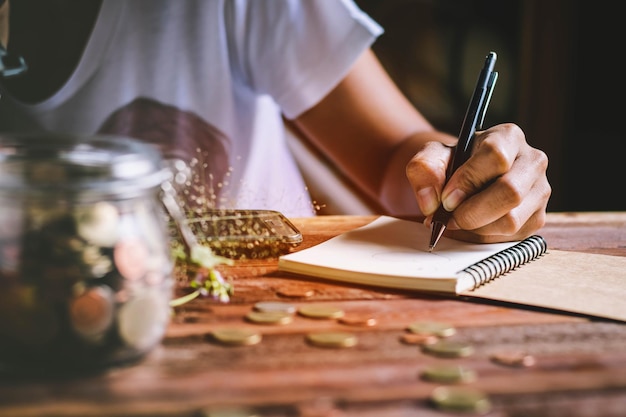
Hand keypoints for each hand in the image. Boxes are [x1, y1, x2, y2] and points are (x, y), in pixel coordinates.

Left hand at [407, 123, 550, 242]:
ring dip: (476, 227)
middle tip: (449, 217)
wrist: (466, 178)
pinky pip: (512, 236)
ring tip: (459, 218)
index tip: (446, 198)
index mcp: (508, 137)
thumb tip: (431, 202)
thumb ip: (424, 169)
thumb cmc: (453, 164)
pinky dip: (485, 236)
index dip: (468, 181)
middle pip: (510, 192)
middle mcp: (532, 161)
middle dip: (472, 212)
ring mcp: (540, 190)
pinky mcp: (538, 217)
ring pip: (511, 220)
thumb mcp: (432, 157)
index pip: (496, 156)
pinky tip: (474, 224)